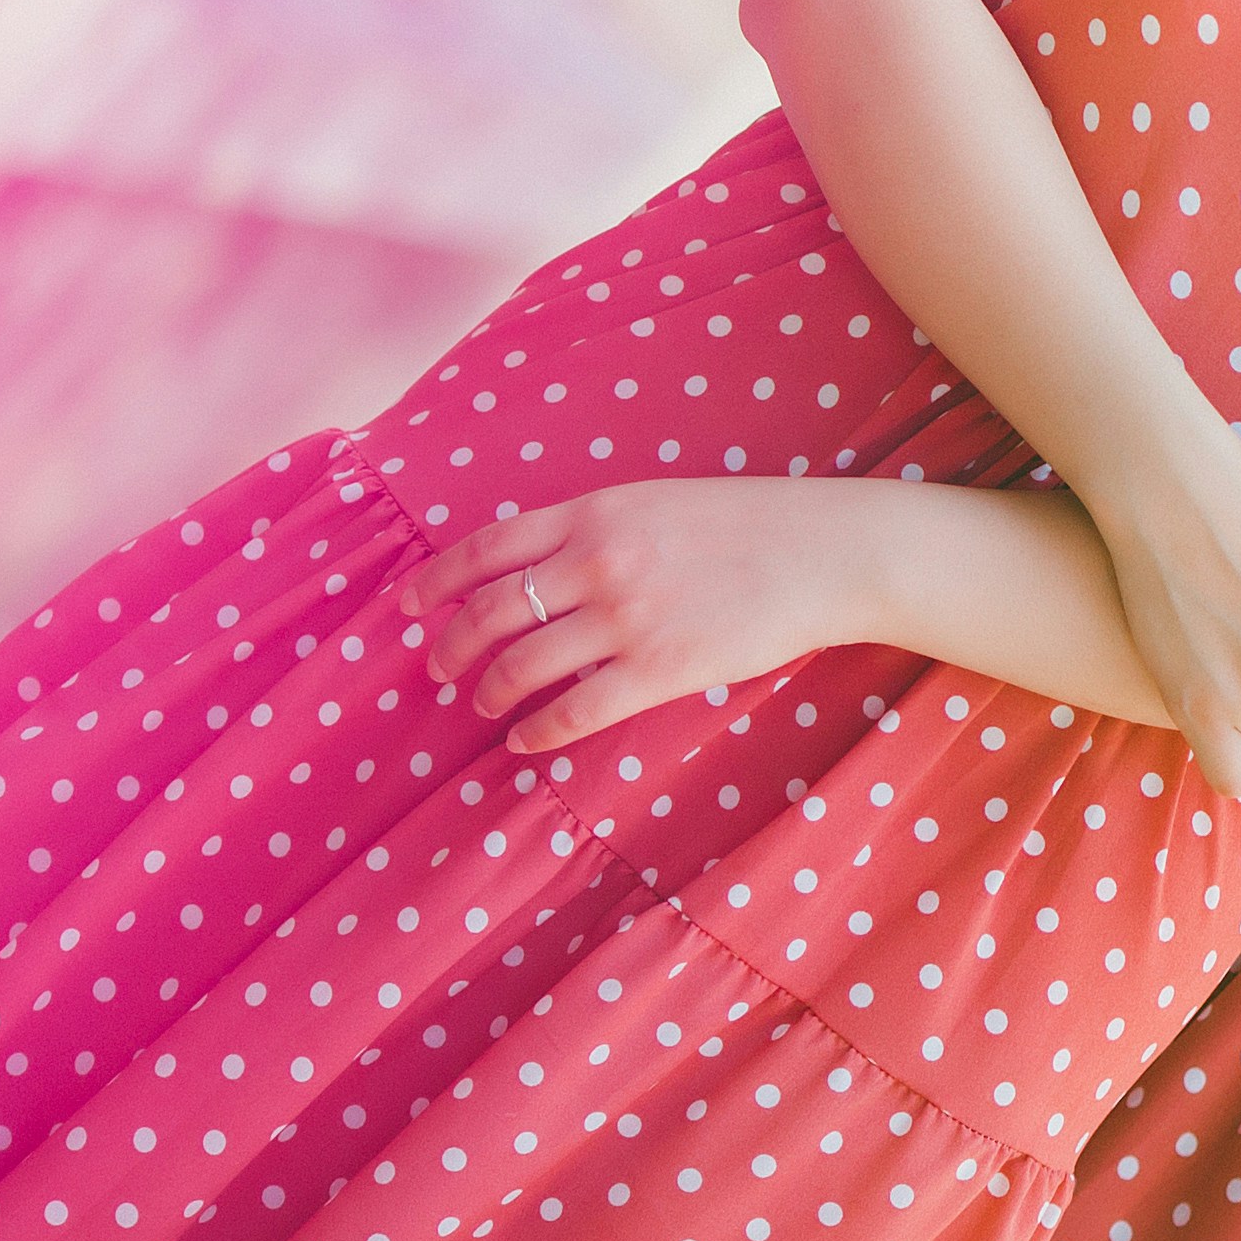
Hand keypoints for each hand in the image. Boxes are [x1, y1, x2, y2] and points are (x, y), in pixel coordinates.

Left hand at [407, 483, 873, 757]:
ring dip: (491, 690)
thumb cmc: (752, 524)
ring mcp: (628, 616)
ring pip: (521, 664)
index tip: (410, 608)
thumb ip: (597, 529)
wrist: (830, 552)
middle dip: (451, 647)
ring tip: (486, 703)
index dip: (435, 582)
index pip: (486, 548)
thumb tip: (537, 572)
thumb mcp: (661, 501)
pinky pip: (572, 709)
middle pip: (490, 612)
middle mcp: (600, 560)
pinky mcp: (659, 668)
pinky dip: (536, 729)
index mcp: (596, 511)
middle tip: (441, 669)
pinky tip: (525, 739)